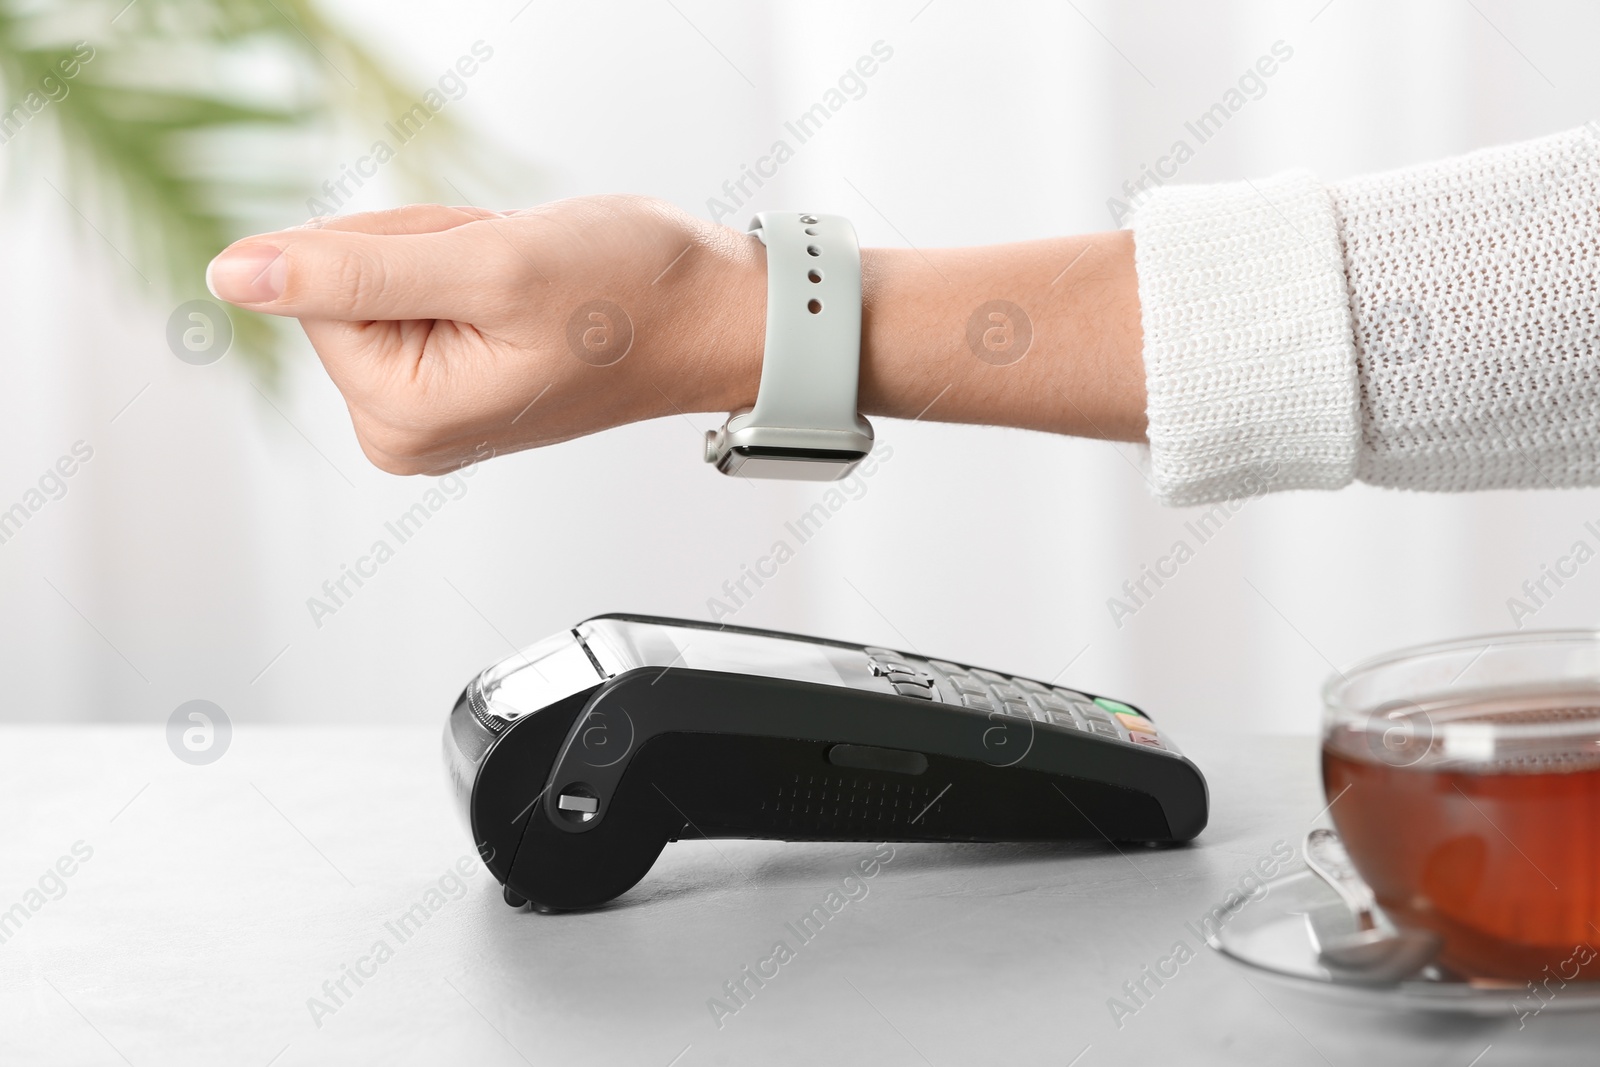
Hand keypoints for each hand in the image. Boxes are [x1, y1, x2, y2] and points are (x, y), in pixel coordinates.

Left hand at [206, 195, 764, 473]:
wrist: (708, 314)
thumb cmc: (628, 297)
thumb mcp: (487, 266)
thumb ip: (351, 270)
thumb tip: (230, 274)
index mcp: (403, 417)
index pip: (321, 285)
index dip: (402, 246)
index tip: (486, 270)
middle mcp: (403, 430)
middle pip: (347, 285)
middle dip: (427, 251)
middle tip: (513, 274)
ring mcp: (426, 412)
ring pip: (383, 280)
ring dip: (452, 256)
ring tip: (529, 286)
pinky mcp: (448, 385)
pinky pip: (416, 292)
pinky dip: (466, 268)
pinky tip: (525, 294)